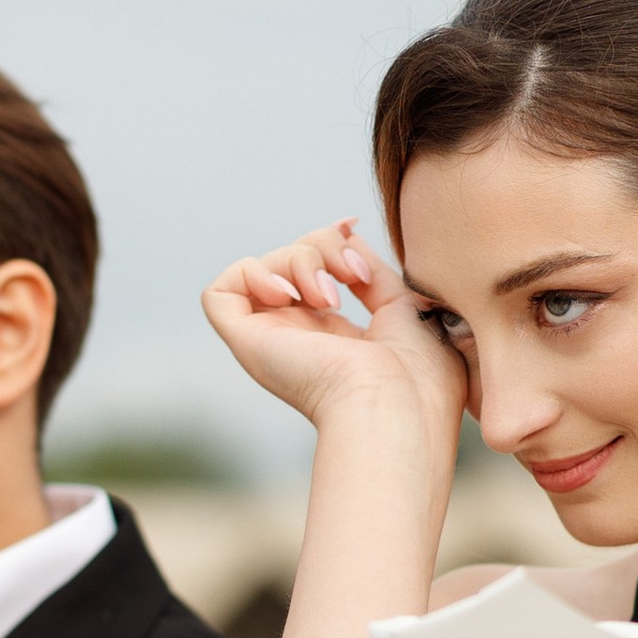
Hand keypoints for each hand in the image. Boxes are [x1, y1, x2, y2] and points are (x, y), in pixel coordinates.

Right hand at [200, 219, 467, 451]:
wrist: (398, 409)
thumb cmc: (418, 379)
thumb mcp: (406, 306)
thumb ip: (373, 272)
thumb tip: (346, 233)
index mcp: (336, 342)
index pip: (315, 274)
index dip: (330, 243)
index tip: (353, 227)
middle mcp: (299, 342)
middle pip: (291, 260)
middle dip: (324, 245)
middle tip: (354, 275)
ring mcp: (272, 343)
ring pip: (262, 268)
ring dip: (301, 258)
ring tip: (330, 297)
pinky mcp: (247, 343)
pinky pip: (219, 293)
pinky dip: (253, 274)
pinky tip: (288, 294)